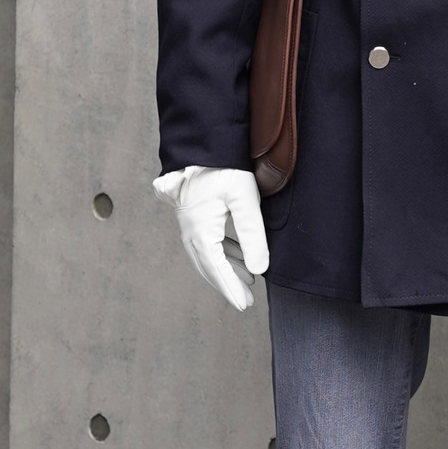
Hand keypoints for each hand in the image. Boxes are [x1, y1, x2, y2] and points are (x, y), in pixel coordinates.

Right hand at [153, 167, 269, 310]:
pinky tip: (237, 256)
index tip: (243, 305)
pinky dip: (222, 253)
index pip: (217, 269)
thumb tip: (259, 269)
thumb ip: (252, 235)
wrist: (201, 143)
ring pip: (206, 256)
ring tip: (248, 281)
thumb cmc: (223, 168)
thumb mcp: (244, 200)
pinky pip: (205, 242)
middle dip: (228, 285)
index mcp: (201, 231)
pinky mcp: (192, 213)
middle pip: (209, 267)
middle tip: (246, 302)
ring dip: (226, 269)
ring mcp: (188, 222)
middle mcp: (190, 230)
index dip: (231, 289)